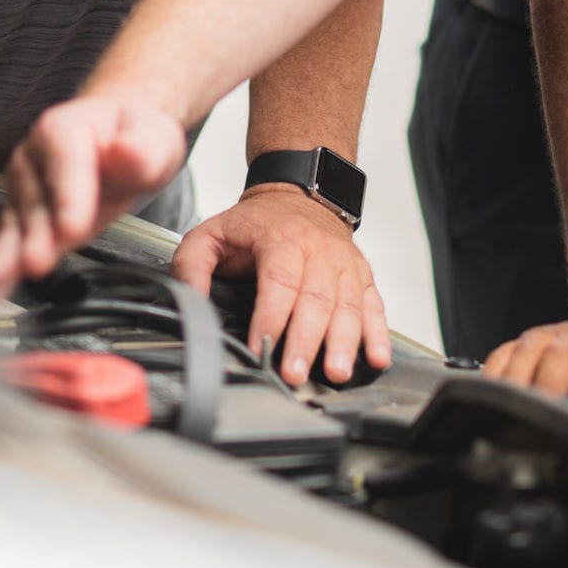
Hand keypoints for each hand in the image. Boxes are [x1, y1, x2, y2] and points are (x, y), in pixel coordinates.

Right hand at [0, 93, 186, 302]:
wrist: (122, 141)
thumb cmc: (133, 138)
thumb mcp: (153, 138)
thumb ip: (141, 149)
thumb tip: (128, 151)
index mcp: (65, 128)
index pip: (65, 163)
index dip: (68, 197)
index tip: (73, 229)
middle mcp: (35, 155)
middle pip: (36, 198)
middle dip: (36, 234)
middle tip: (36, 263)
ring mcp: (25, 186)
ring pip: (17, 223)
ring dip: (8, 254)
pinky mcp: (24, 215)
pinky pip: (11, 242)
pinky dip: (0, 268)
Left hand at [171, 185, 391, 386]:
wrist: (298, 194)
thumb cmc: (255, 222)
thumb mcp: (211, 233)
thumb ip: (192, 266)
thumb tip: (190, 302)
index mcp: (281, 238)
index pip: (279, 280)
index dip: (271, 316)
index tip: (260, 346)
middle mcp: (318, 250)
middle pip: (316, 299)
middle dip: (305, 340)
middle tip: (294, 373)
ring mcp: (344, 264)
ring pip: (347, 305)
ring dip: (343, 342)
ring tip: (335, 372)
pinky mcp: (361, 276)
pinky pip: (373, 305)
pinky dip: (377, 333)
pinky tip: (377, 357)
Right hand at [482, 297, 567, 419]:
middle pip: (561, 349)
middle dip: (551, 382)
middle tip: (545, 415)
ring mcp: (557, 333)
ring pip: (527, 348)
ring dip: (515, 378)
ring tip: (506, 409)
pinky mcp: (534, 343)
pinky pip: (505, 352)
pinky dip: (493, 372)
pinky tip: (486, 398)